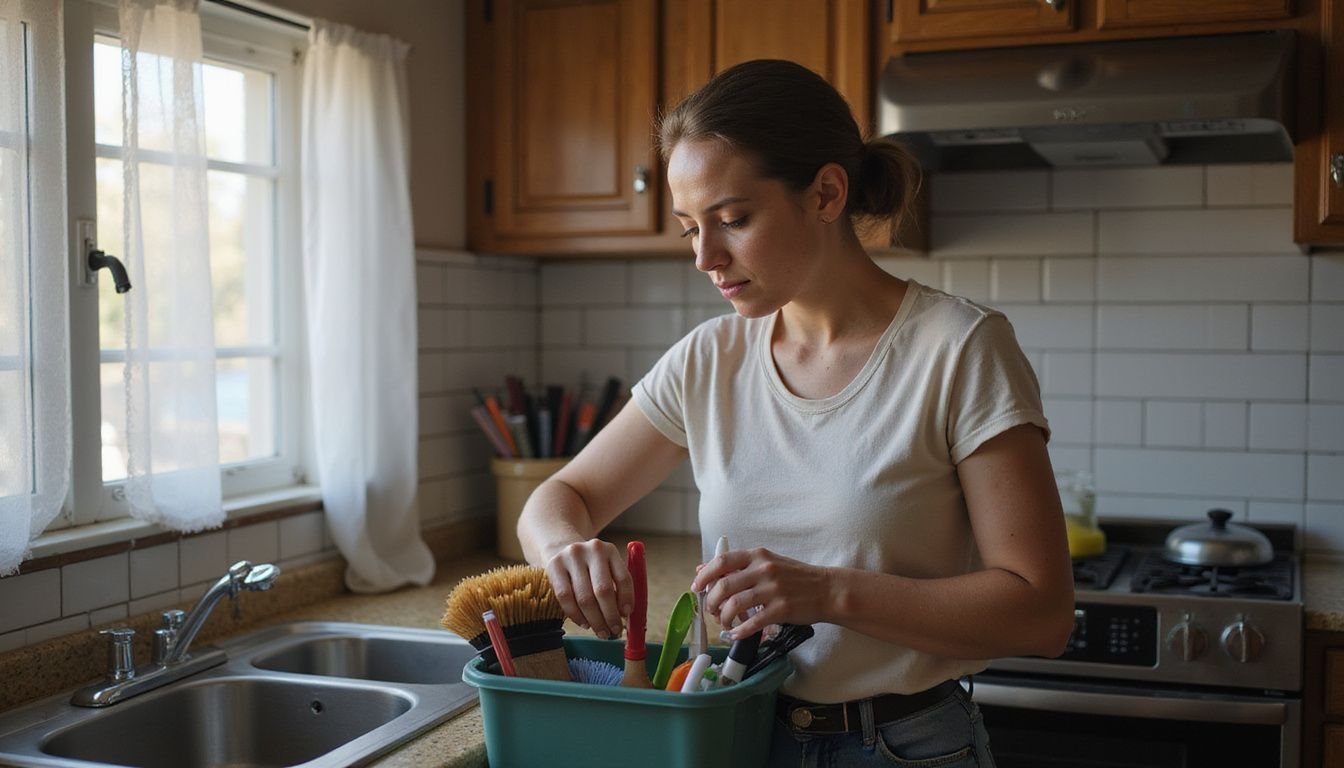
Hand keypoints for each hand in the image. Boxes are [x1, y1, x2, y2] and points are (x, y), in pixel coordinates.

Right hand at [542, 538, 631, 639]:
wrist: (562, 549)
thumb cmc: (591, 567)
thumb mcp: (608, 568)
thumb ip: (618, 588)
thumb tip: (624, 617)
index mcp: (610, 550)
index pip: (623, 578)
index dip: (626, 599)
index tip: (627, 615)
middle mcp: (592, 550)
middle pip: (603, 590)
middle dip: (610, 616)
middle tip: (614, 631)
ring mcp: (571, 557)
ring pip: (584, 597)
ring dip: (595, 620)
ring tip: (601, 632)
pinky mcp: (554, 566)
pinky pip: (565, 598)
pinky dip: (576, 615)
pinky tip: (585, 623)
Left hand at [690, 547, 830, 640]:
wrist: (827, 589)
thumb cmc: (795, 577)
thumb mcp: (767, 563)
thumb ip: (738, 566)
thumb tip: (703, 569)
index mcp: (757, 556)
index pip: (721, 561)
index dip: (704, 576)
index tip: (696, 588)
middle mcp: (763, 570)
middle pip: (724, 586)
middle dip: (711, 602)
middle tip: (712, 611)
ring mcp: (773, 589)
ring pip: (734, 605)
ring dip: (724, 618)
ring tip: (726, 624)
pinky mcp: (781, 609)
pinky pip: (752, 623)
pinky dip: (740, 631)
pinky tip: (737, 634)